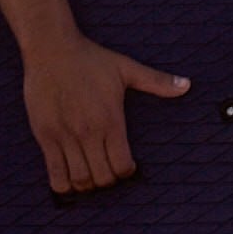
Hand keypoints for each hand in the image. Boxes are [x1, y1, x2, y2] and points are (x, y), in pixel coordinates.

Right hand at [23, 32, 188, 193]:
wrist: (52, 49)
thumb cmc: (90, 58)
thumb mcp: (126, 68)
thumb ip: (157, 81)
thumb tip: (187, 85)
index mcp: (111, 120)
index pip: (123, 166)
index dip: (127, 172)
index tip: (126, 165)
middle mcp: (88, 132)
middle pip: (102, 178)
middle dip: (108, 180)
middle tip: (108, 170)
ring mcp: (65, 136)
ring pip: (79, 180)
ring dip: (87, 184)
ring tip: (89, 174)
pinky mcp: (45, 136)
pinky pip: (55, 174)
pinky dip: (63, 184)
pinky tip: (68, 178)